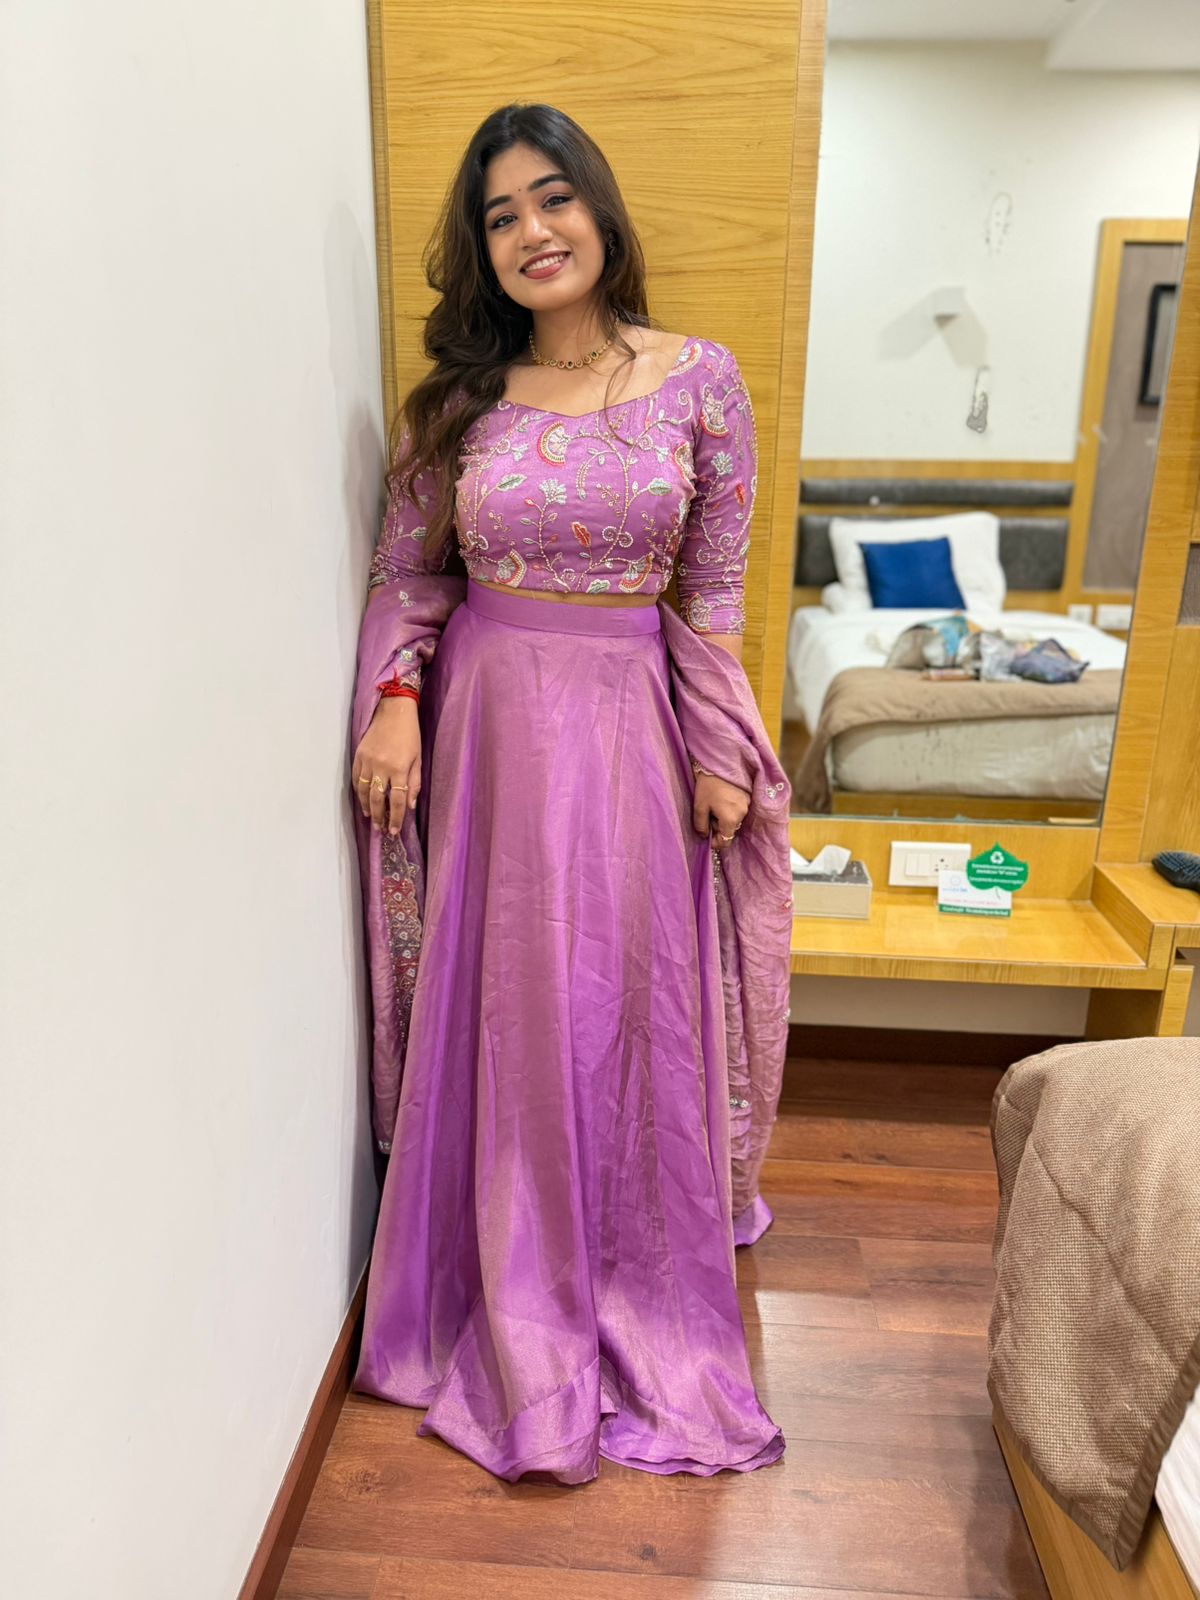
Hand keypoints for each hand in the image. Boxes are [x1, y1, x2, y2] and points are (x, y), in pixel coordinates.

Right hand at [352, 699, 421, 834]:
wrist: (394, 711)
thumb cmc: (410, 734)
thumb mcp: (418, 759)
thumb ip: (414, 783)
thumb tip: (410, 806)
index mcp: (399, 768)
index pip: (396, 801)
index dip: (395, 818)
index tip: (393, 830)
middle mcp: (381, 767)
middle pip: (377, 799)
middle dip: (379, 817)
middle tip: (380, 829)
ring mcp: (368, 760)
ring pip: (363, 790)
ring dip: (366, 806)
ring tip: (371, 818)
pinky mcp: (359, 755)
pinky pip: (356, 777)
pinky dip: (358, 791)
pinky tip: (362, 799)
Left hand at [692, 771, 749, 850]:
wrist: (721, 762)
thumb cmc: (708, 785)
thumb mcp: (699, 806)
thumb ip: (701, 825)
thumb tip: (704, 835)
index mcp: (730, 819)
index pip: (726, 841)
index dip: (715, 842)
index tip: (707, 836)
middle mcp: (742, 814)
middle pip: (730, 830)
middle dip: (718, 827)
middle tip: (708, 816)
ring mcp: (747, 805)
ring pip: (734, 820)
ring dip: (724, 818)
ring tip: (714, 805)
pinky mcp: (748, 796)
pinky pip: (739, 810)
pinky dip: (730, 809)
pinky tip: (721, 798)